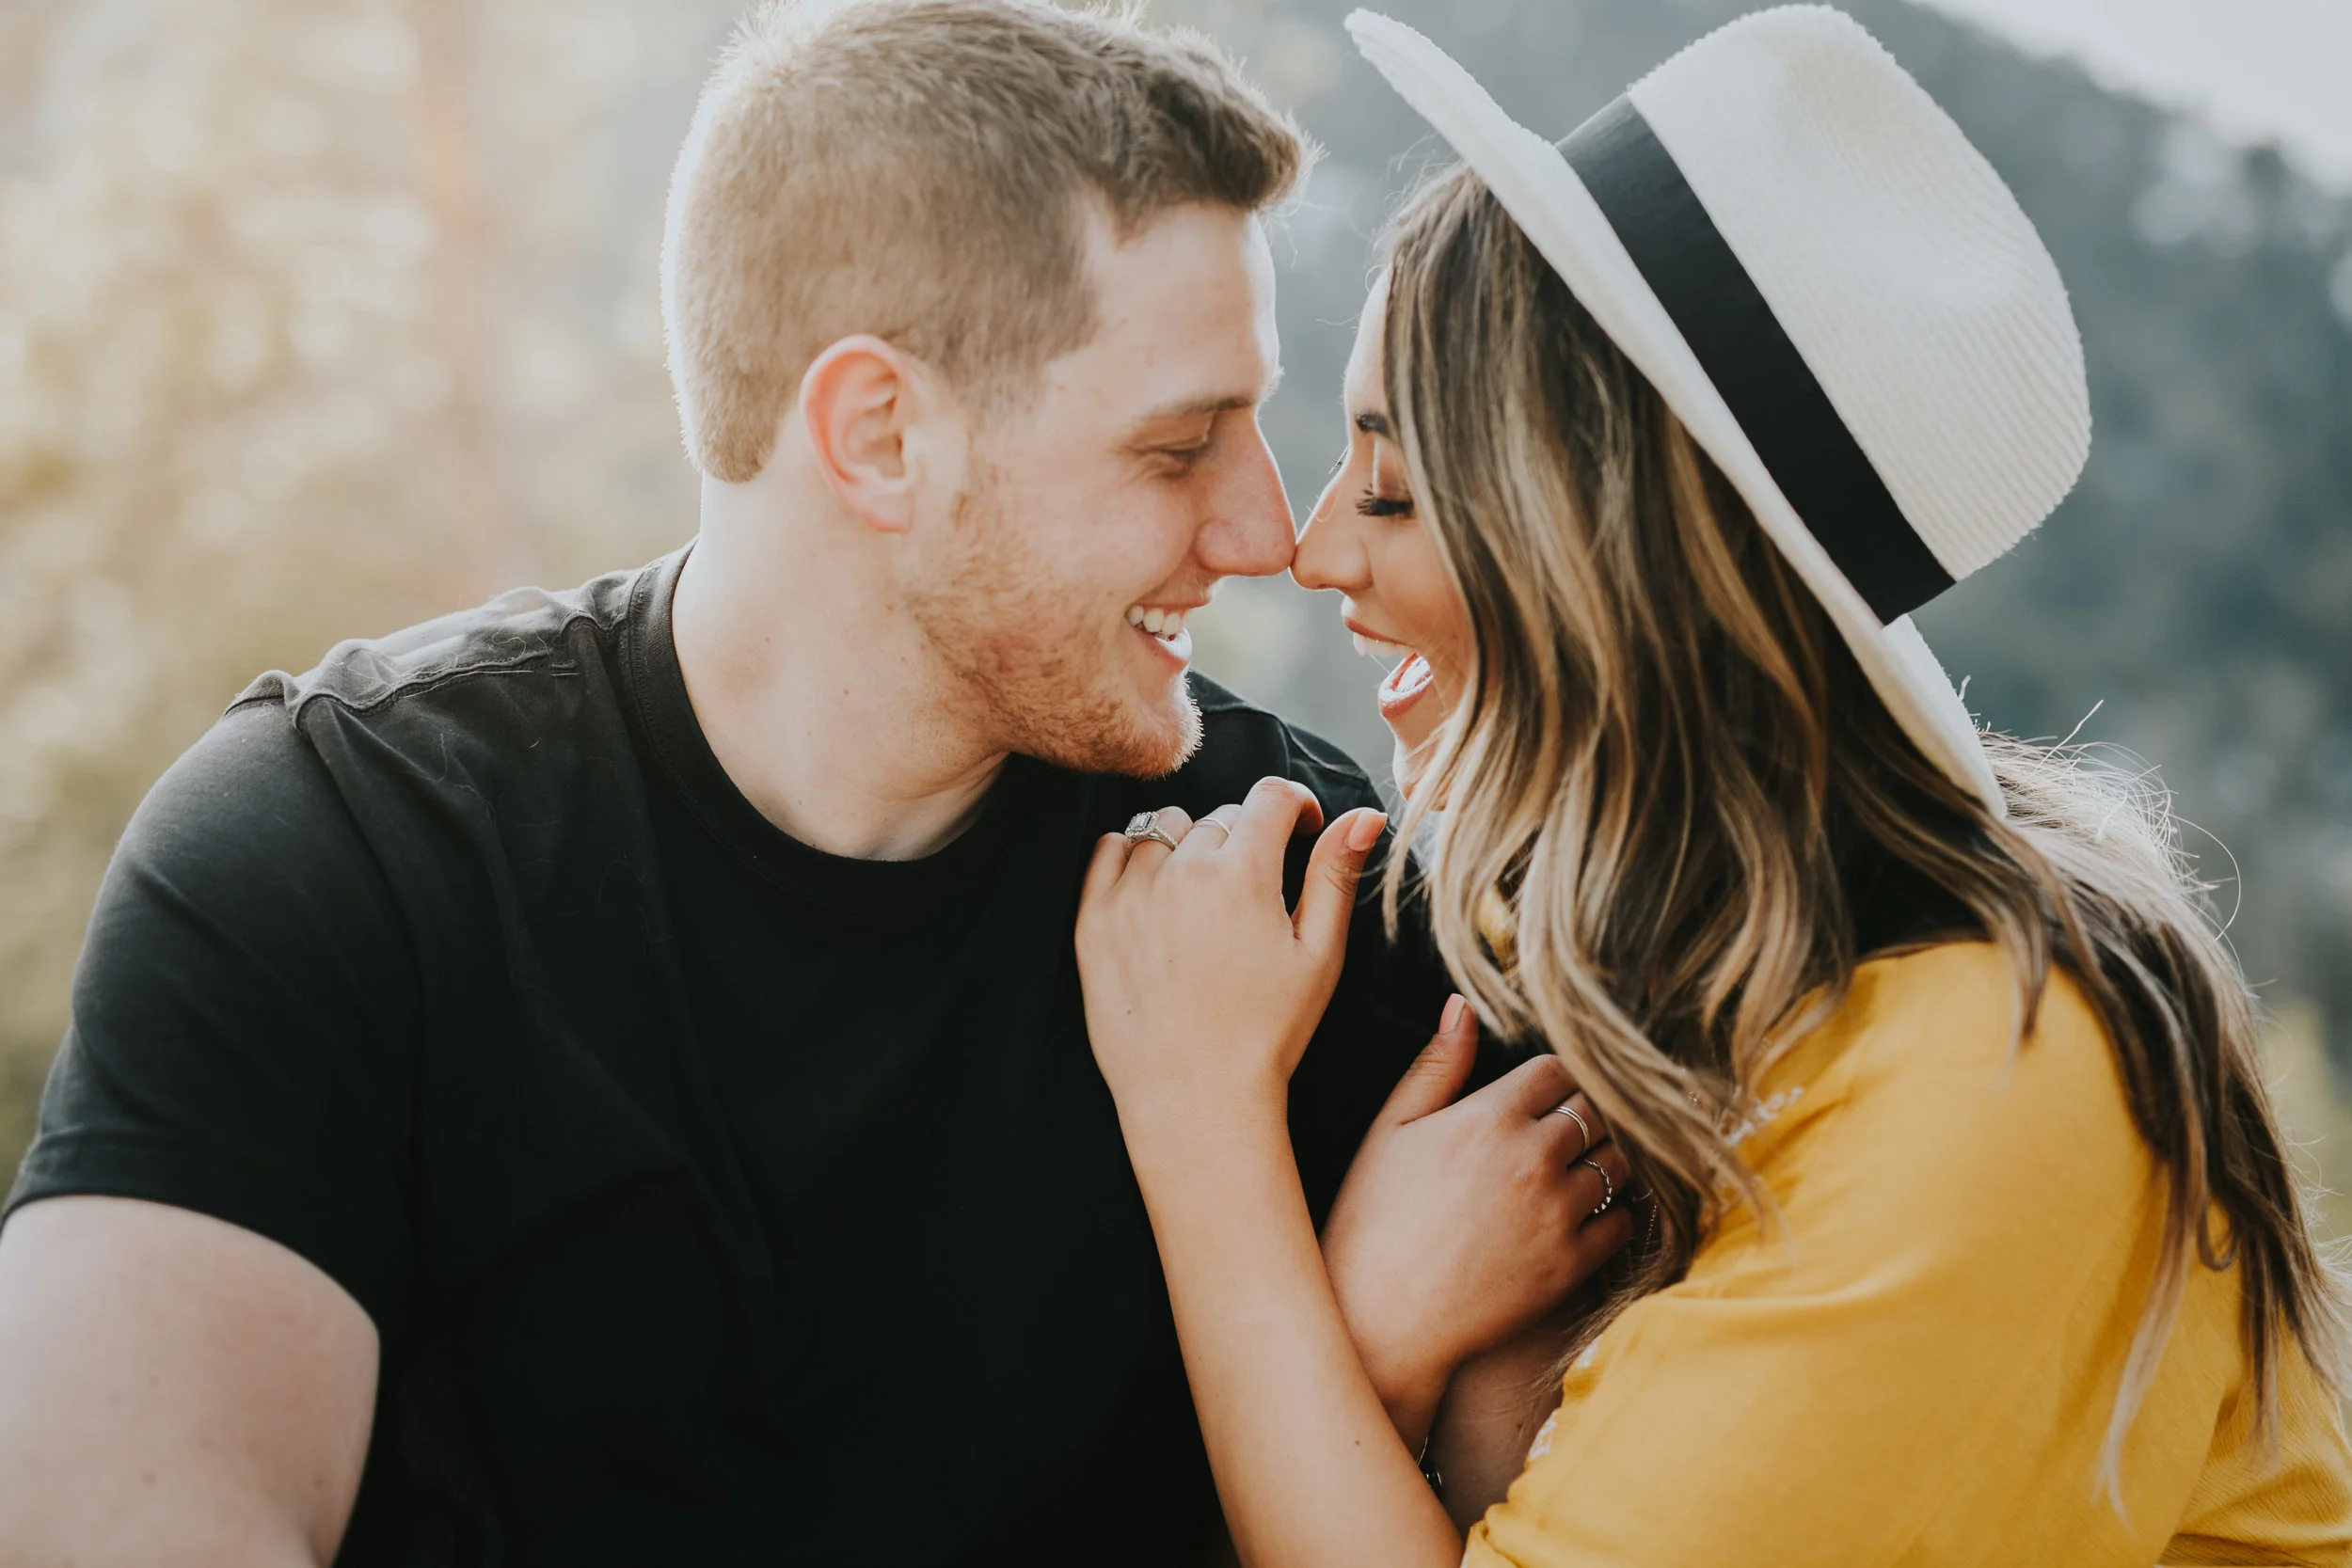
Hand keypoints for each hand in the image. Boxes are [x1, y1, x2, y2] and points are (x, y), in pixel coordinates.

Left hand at [1075, 778, 1384, 1131]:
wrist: (1195, 1096)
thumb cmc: (1267, 1033)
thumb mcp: (1318, 954)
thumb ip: (1336, 875)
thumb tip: (1364, 815)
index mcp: (1243, 875)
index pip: (1270, 796)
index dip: (1293, 805)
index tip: (1298, 828)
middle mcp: (1182, 871)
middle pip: (1218, 817)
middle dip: (1243, 841)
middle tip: (1251, 897)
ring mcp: (1131, 893)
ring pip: (1163, 830)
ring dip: (1187, 849)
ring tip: (1202, 901)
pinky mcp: (1093, 919)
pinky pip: (1109, 851)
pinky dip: (1132, 859)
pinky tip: (1155, 895)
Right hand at [1322, 998, 1636, 1445]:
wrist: (1379, 1319)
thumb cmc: (1372, 1220)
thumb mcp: (1390, 1130)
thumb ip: (1436, 1064)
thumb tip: (1462, 1005)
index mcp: (1490, 1116)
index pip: (1559, 1069)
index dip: (1553, 1079)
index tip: (1543, 1095)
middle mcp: (1534, 1157)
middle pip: (1598, 1111)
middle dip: (1585, 1114)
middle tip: (1566, 1131)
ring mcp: (1559, 1213)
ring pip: (1618, 1162)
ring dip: (1605, 1159)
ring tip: (1579, 1169)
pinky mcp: (1572, 1265)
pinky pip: (1623, 1222)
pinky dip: (1614, 1212)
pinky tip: (1587, 1214)